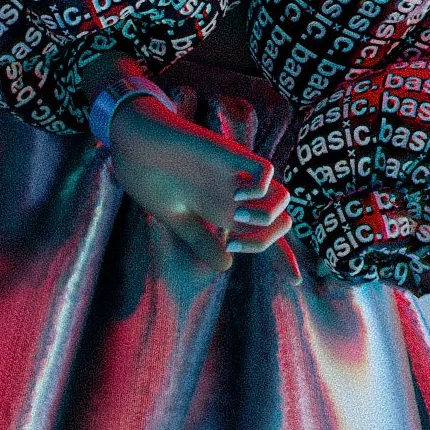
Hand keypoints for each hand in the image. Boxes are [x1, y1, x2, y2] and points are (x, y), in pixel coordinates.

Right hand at [96, 73, 292, 268]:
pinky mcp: (229, 156)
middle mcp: (237, 195)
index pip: (267, 235)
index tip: (297, 281)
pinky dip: (261, 189)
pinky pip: (266, 171)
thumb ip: (202, 241)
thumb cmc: (151, 179)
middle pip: (280, 220)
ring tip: (235, 217)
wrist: (132, 148)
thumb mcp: (178, 219)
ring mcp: (236, 176)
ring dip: (266, 215)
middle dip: (269, 240)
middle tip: (234, 242)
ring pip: (281, 197)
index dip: (285, 257)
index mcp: (226, 212)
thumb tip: (227, 265)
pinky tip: (236, 196)